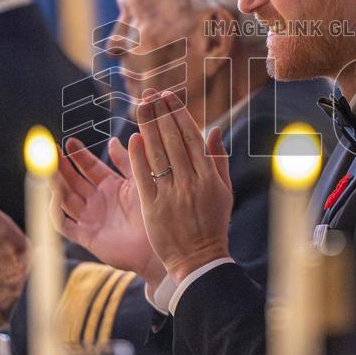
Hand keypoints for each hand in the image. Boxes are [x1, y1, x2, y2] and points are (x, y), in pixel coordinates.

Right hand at [50, 136, 163, 284]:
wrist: (157, 247)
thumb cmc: (153, 214)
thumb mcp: (139, 181)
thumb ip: (126, 161)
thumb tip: (114, 140)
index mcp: (111, 186)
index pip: (89, 167)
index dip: (79, 155)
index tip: (69, 141)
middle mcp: (97, 201)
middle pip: (72, 180)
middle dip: (61, 165)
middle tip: (50, 149)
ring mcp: (90, 218)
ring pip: (64, 198)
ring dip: (55, 183)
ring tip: (47, 167)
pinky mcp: (85, 235)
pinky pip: (63, 223)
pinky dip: (55, 210)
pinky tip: (55, 195)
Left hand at [129, 90, 232, 282]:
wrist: (199, 261)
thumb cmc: (213, 225)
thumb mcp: (224, 192)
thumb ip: (218, 160)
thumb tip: (215, 130)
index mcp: (208, 176)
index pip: (191, 137)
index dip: (178, 114)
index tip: (168, 97)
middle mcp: (190, 182)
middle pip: (172, 140)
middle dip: (160, 114)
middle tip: (150, 94)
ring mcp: (171, 194)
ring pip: (157, 154)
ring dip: (147, 127)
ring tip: (140, 107)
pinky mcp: (153, 208)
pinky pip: (143, 177)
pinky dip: (137, 157)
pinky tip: (132, 139)